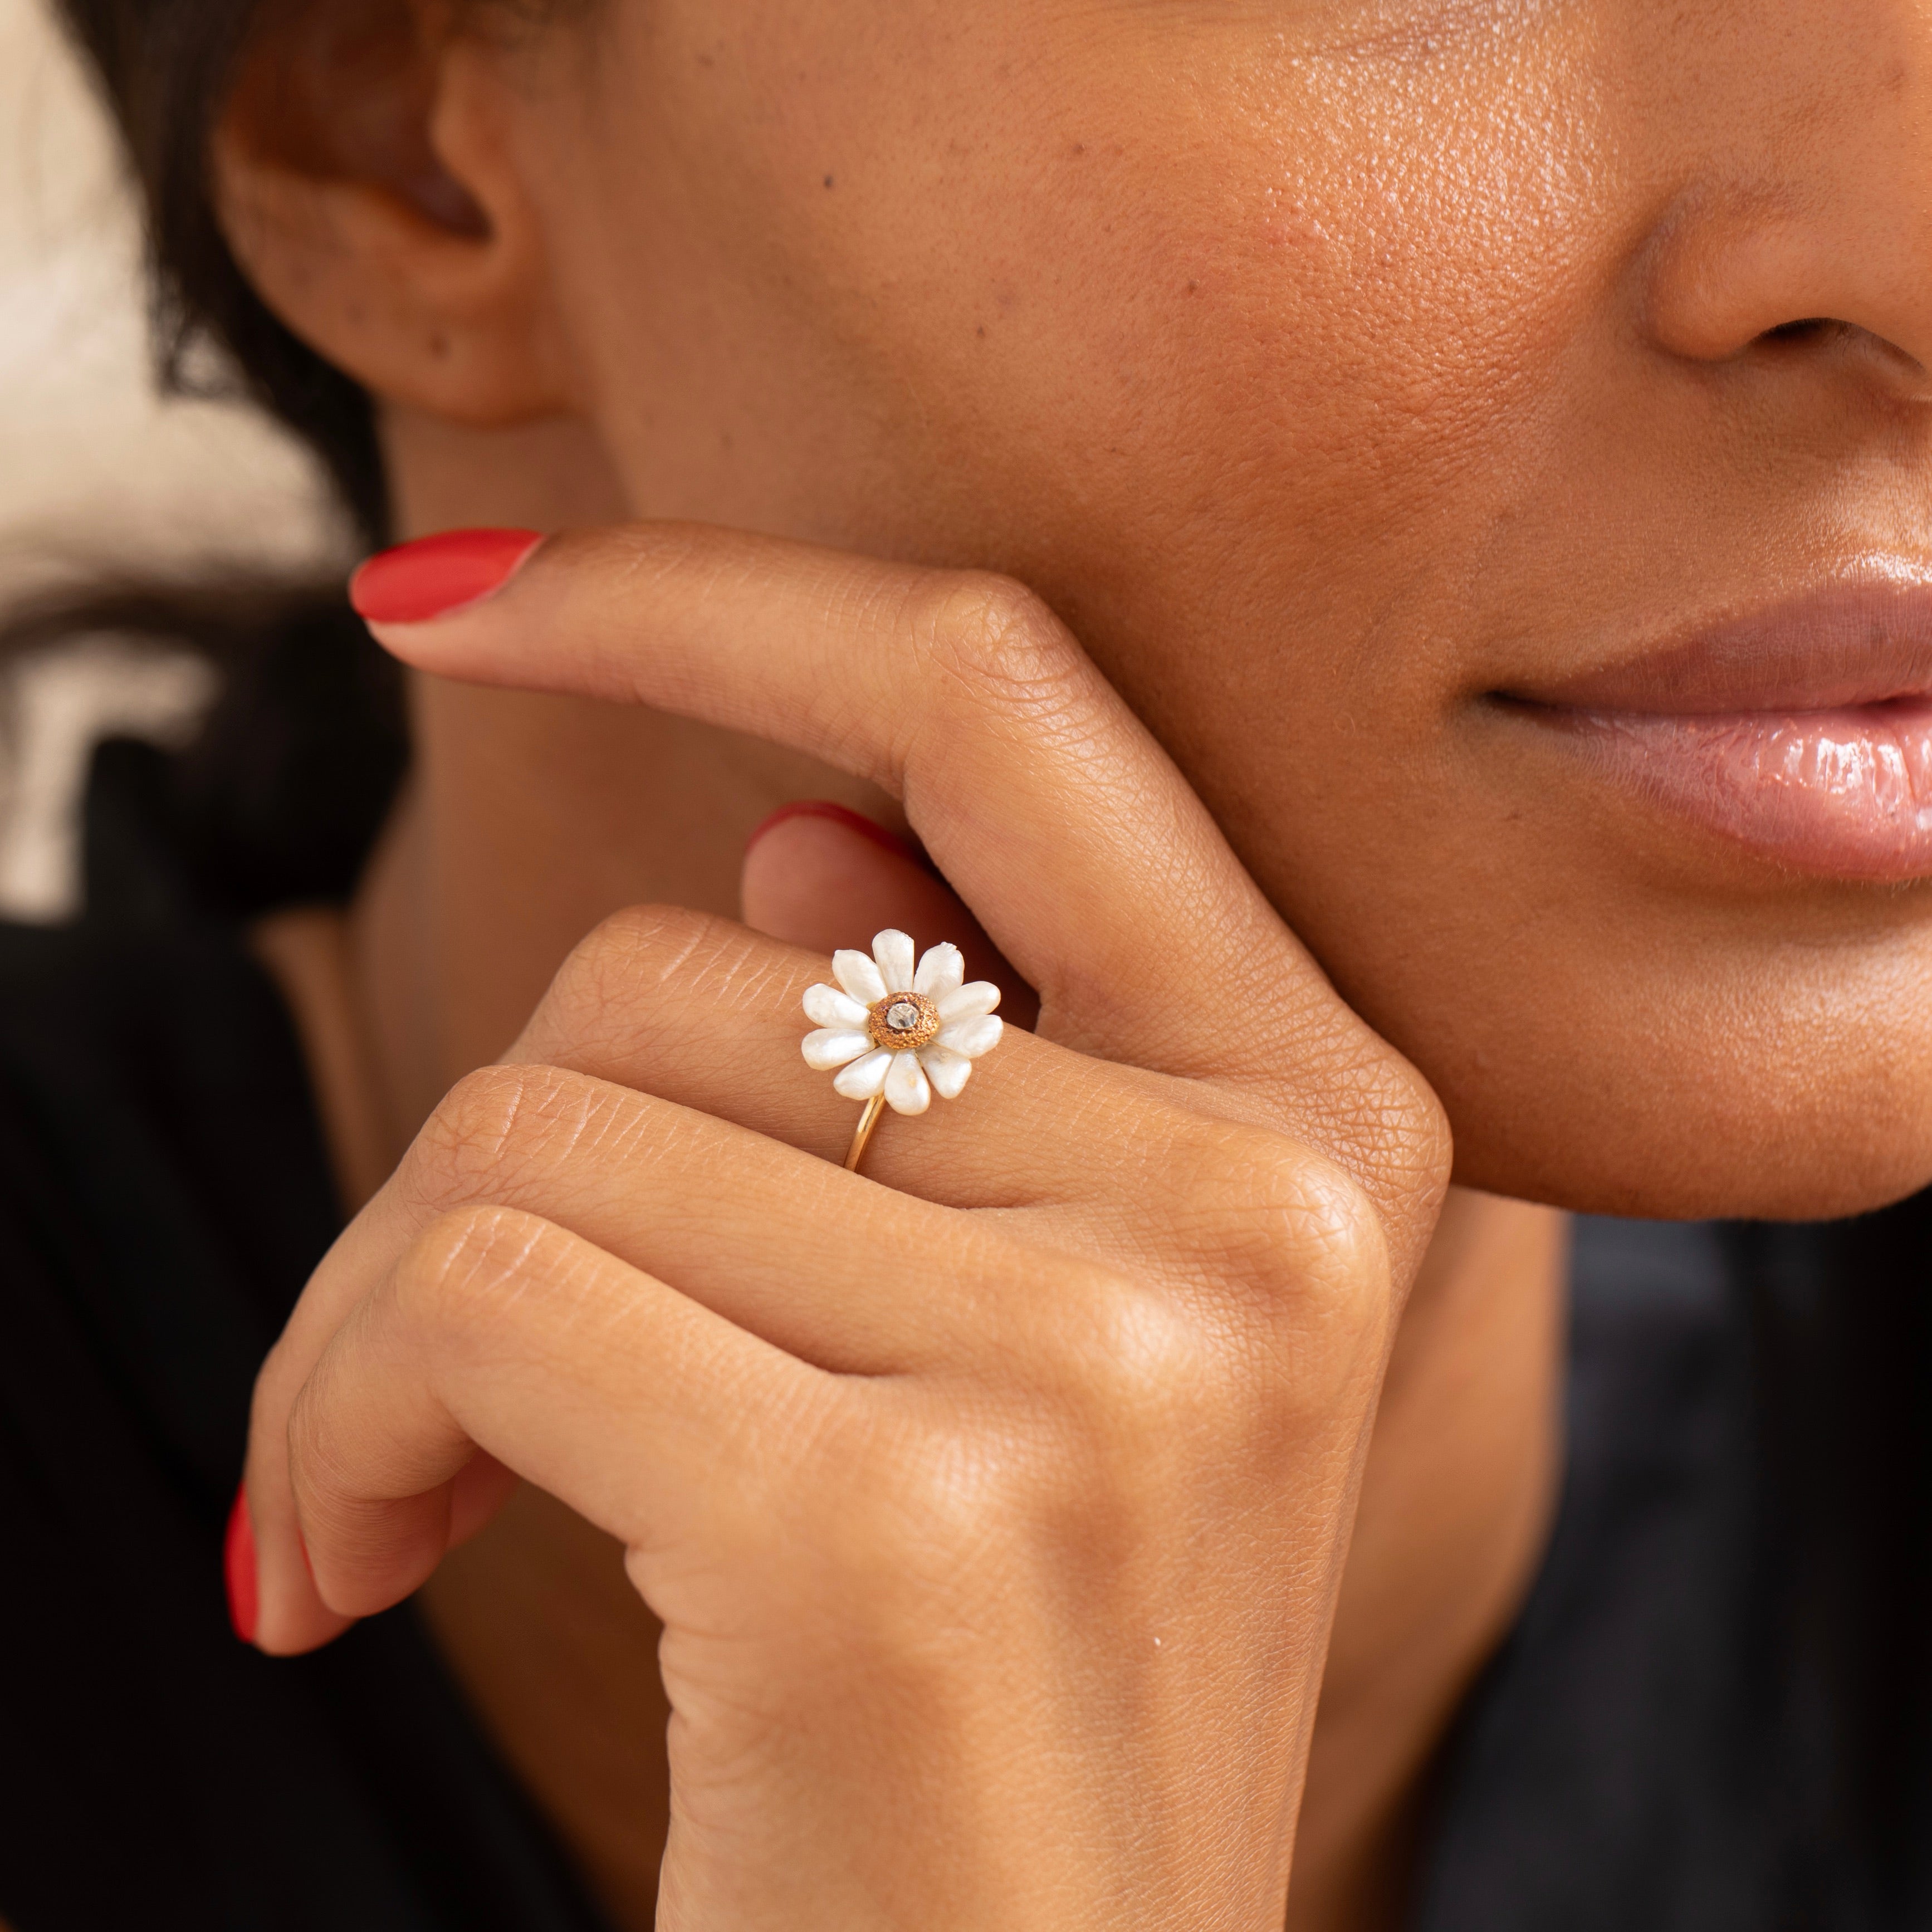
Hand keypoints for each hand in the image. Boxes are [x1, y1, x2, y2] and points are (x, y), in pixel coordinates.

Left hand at [239, 525, 1448, 1928]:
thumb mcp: (1059, 1349)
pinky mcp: (909, 1525)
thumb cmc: (1007, 1691)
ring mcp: (1116, 1358)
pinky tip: (354, 1559)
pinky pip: (482, 1285)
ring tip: (404, 1484)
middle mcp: (1272, 1200)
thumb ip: (962, 1052)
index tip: (442, 595)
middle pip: (688, 960)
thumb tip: (803, 820)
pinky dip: (343, 1406)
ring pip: (550, 1114)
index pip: (994, 698)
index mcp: (1329, 1110)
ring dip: (386, 1307)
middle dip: (482, 1147)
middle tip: (421, 1375)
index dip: (713, 597)